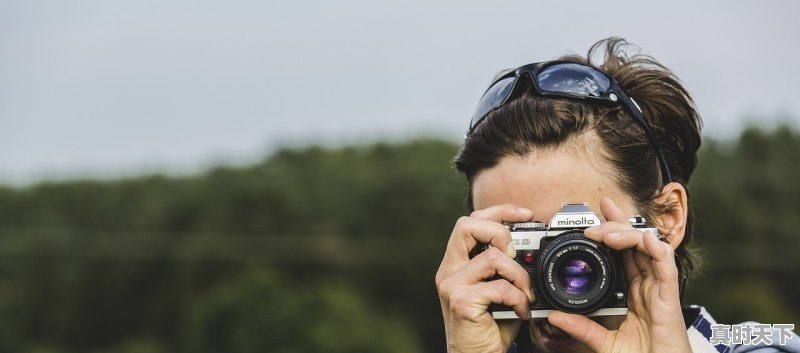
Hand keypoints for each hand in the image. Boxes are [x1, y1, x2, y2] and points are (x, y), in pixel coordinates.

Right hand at [435, 205, 534, 352]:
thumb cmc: (490, 327)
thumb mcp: (498, 290)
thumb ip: (505, 268)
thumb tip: (530, 249)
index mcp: (457, 263)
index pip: (470, 221)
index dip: (499, 211)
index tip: (525, 215)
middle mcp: (449, 270)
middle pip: (467, 225)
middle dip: (500, 232)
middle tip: (516, 255)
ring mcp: (452, 285)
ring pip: (493, 257)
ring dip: (520, 275)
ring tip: (525, 294)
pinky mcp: (461, 301)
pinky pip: (500, 287)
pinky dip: (519, 299)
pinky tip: (521, 311)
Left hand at [547, 197, 689, 352]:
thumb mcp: (603, 343)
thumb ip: (581, 328)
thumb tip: (553, 316)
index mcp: (633, 290)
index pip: (622, 251)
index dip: (612, 229)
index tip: (594, 214)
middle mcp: (647, 285)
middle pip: (635, 241)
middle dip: (617, 222)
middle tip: (597, 216)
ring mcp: (659, 289)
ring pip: (650, 246)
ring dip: (628, 234)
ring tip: (607, 233)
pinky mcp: (670, 297)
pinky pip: (666, 266)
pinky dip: (655, 248)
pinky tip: (641, 240)